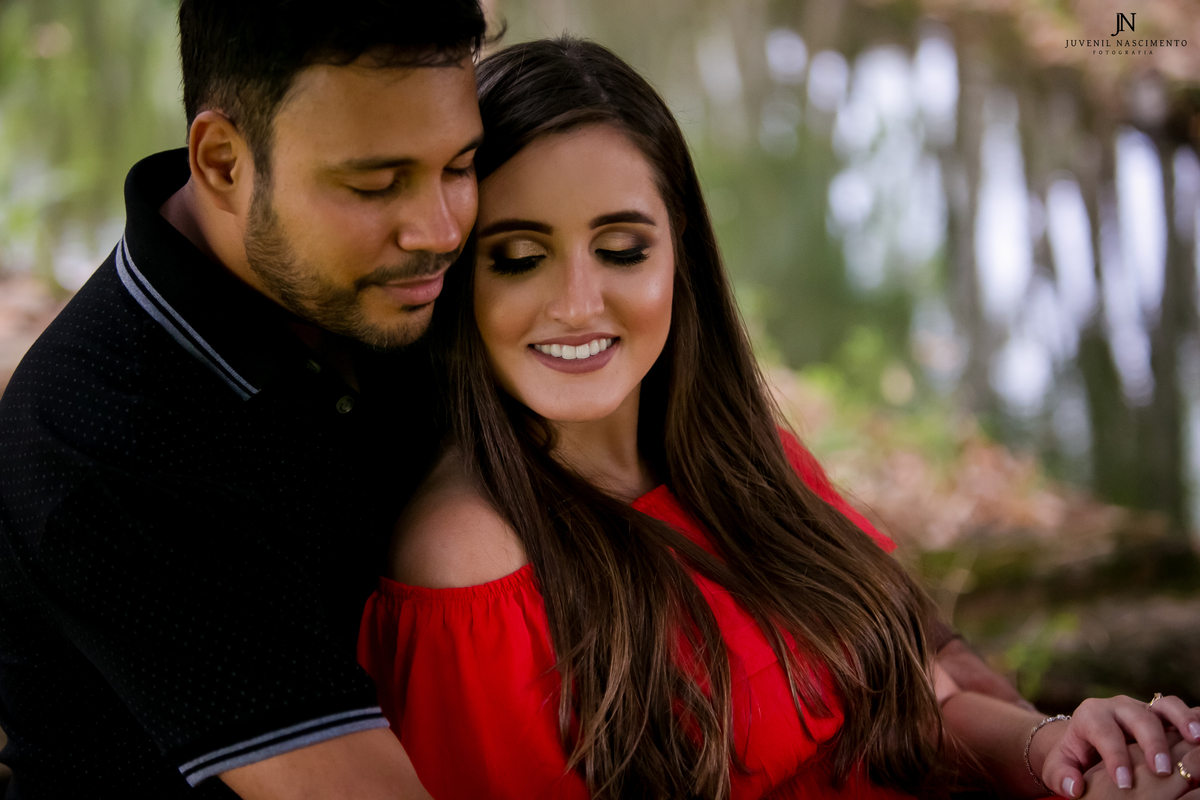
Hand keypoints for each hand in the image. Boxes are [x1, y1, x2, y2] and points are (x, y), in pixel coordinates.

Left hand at [1035, 695, 1199, 797]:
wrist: (1084, 740)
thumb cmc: (1073, 756)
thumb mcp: (1059, 765)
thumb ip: (1061, 775)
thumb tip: (1074, 787)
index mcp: (1091, 715)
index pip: (1104, 732)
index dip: (1115, 757)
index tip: (1125, 783)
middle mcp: (1119, 707)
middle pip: (1138, 717)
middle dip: (1151, 742)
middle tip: (1162, 770)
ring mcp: (1144, 709)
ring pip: (1165, 706)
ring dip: (1182, 721)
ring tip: (1197, 740)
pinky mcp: (1162, 716)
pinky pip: (1180, 712)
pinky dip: (1192, 720)